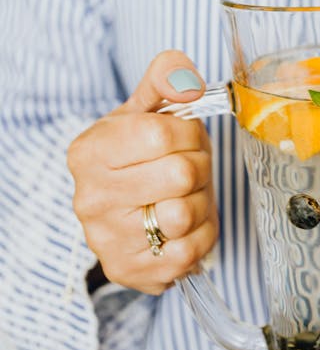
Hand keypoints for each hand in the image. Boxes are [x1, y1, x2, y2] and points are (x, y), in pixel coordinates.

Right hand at [67, 50, 217, 294]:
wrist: (122, 210)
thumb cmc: (139, 156)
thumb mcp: (146, 110)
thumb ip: (167, 78)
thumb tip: (187, 80)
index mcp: (89, 151)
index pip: (161, 133)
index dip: (189, 134)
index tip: (185, 139)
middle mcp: (89, 197)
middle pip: (180, 175)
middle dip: (199, 168)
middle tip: (190, 169)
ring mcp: (105, 239)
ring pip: (185, 216)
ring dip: (201, 203)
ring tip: (186, 196)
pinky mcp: (128, 270)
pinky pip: (189, 252)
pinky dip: (200, 236)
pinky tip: (185, 226)